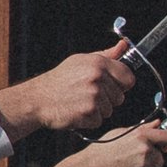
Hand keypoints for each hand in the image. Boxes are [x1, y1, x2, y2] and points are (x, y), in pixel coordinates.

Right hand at [0, 47, 141, 140]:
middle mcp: (97, 78)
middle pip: (120, 97)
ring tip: (80, 102)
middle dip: (108, 99)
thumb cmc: (60, 80)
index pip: (129, 78)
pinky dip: (89, 120)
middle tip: (88, 95)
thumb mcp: (82, 61)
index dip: (122, 84)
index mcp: (98, 63)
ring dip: (98, 110)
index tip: (113, 86)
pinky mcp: (88, 112)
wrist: (38, 98)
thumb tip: (124, 45)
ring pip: (110, 110)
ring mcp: (93, 96)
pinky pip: (99, 121)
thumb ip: (106, 55)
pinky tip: (77, 111)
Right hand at [51, 116, 166, 166]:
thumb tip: (157, 123)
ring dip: (143, 166)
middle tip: (134, 156)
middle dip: (152, 156)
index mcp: (141, 136)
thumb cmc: (102, 150)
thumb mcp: (121, 132)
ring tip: (126, 164)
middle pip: (161, 155)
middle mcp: (145, 151)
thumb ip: (143, 128)